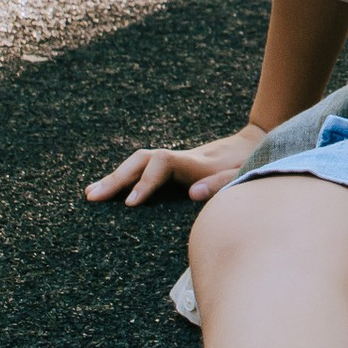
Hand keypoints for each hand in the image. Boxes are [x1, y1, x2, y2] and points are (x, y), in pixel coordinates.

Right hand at [85, 125, 262, 207]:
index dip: (145, 182)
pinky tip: (110, 190)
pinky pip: (144, 170)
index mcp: (195, 163)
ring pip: (139, 163)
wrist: (257, 144)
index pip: (161, 164)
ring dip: (115, 177)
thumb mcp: (244, 175)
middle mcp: (181, 159)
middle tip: (92, 197)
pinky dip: (126, 178)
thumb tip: (191, 194)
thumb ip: (220, 184)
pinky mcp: (175, 168)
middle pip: (142, 160)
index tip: (130, 203)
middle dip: (116, 178)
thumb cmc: (252, 166)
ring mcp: (176, 161)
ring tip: (91, 194)